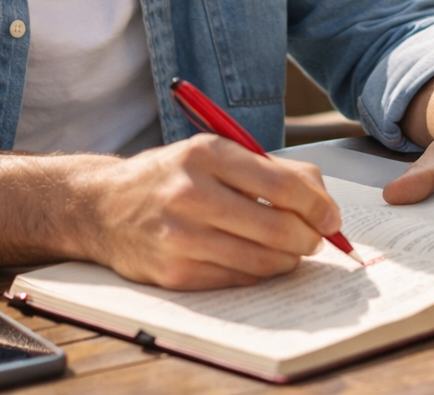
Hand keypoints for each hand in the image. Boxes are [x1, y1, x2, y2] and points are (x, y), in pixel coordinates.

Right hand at [75, 134, 341, 288]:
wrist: (102, 207)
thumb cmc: (170, 177)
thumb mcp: (213, 153)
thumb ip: (270, 169)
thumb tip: (323, 200)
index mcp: (206, 155)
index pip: (282, 184)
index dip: (318, 205)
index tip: (331, 217)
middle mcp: (190, 194)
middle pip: (277, 227)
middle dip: (309, 238)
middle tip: (315, 238)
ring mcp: (180, 237)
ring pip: (262, 260)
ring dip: (288, 259)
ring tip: (290, 250)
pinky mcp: (175, 273)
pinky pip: (238, 279)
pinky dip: (258, 273)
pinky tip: (257, 260)